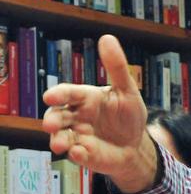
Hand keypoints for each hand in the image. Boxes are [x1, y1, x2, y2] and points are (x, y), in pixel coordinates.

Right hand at [42, 35, 156, 192]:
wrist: (137, 145)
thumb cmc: (129, 115)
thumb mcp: (127, 90)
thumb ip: (116, 67)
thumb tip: (107, 37)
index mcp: (85, 98)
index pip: (68, 93)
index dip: (59, 94)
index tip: (50, 96)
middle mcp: (77, 117)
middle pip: (57, 116)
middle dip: (52, 120)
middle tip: (50, 124)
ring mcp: (79, 137)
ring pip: (61, 137)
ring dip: (58, 140)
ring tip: (60, 144)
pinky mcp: (85, 155)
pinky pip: (77, 155)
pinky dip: (76, 155)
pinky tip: (78, 153)